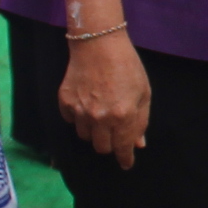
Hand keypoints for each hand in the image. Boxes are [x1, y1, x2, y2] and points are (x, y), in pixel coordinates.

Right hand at [59, 30, 152, 168]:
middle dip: (110, 144)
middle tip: (114, 132)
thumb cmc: (127, 66)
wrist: (98, 44)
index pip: (122, 148)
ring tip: (100, 113)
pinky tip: (86, 103)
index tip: (125, 163)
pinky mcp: (65, 102)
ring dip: (94, 132)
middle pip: (101, 148)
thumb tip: (137, 144)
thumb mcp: (143, 92)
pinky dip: (78, 118)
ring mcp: (80, 111)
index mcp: (122, 116)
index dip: (124, 159)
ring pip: (85, 137)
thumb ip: (140, 121)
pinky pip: (71, 121)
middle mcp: (99, 118)